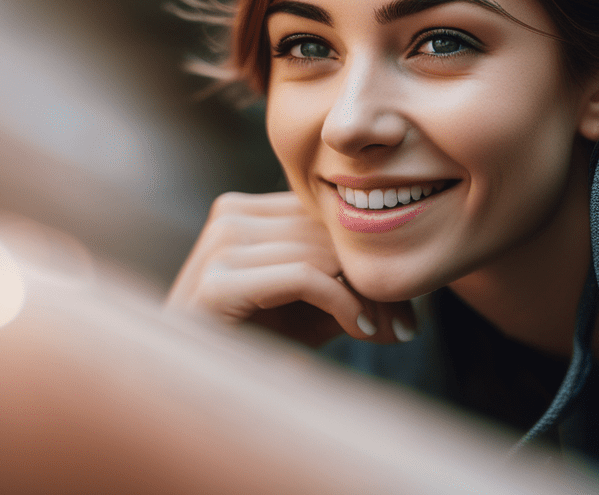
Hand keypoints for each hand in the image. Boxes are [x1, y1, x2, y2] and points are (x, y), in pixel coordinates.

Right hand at [166, 191, 415, 347]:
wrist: (187, 388)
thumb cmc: (251, 346)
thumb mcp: (308, 311)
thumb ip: (350, 289)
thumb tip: (410, 300)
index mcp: (245, 210)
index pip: (324, 216)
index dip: (368, 256)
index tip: (404, 307)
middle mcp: (229, 216)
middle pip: (327, 232)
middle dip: (374, 280)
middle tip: (407, 324)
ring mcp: (219, 244)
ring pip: (322, 252)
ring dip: (367, 295)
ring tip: (389, 330)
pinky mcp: (218, 280)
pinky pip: (304, 277)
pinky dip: (343, 303)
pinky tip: (361, 330)